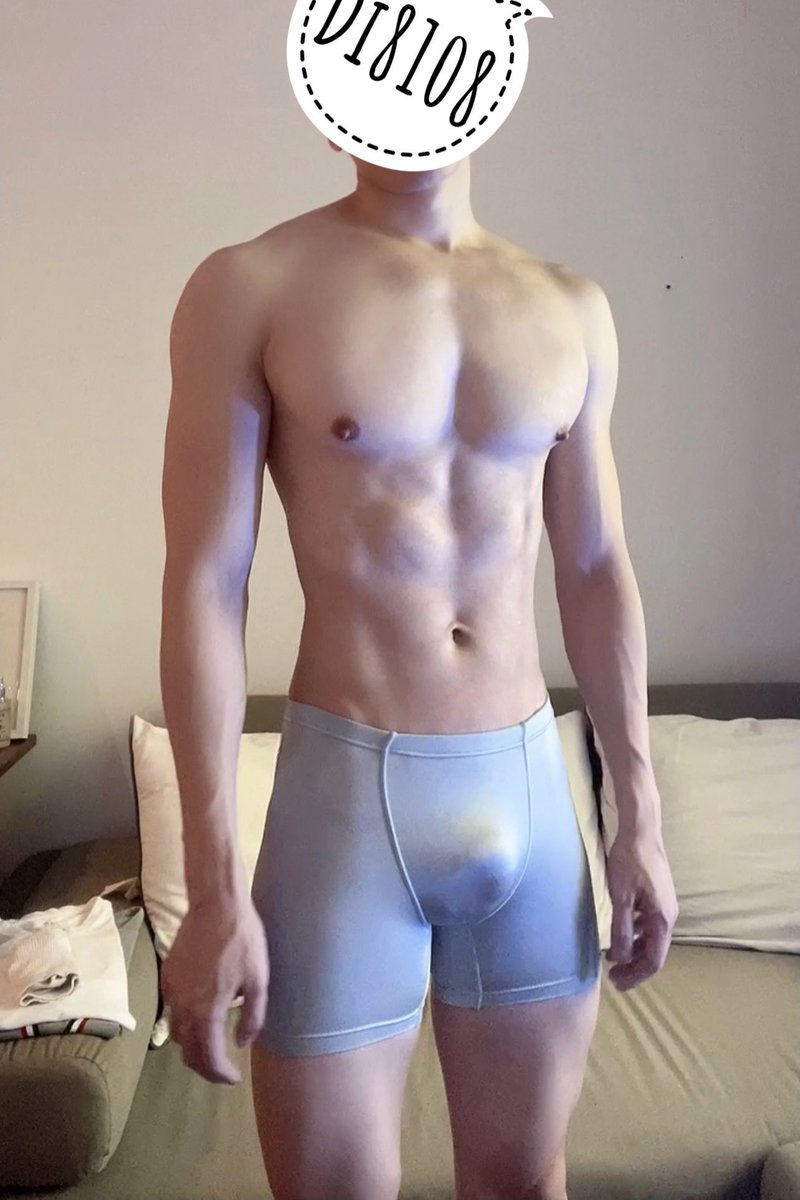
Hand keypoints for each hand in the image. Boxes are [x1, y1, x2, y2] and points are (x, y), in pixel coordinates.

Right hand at [161, 892, 268, 1083]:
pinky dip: (184, 1024)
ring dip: (192, 1047)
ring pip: (176, 1034)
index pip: (209, 1058)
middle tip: (223, 1068)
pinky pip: (172, 1011)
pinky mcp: (167, 976)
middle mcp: (183, 1006)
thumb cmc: (243, 939)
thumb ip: (252, 1016)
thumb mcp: (258, 979)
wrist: (216, 904)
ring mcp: (171, 991)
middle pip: (188, 1052)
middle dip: (205, 1067)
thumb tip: (241, 1043)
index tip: (234, 1078)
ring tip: (212, 1045)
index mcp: (207, 1010)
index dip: (221, 1074)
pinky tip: (201, 1016)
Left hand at [604, 829, 678, 991]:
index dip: (636, 976)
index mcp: (662, 919)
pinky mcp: (659, 897)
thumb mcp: (621, 897)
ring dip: (634, 951)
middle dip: (634, 968)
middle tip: (612, 976)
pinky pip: (649, 925)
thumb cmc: (629, 862)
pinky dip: (636, 935)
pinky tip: (622, 933)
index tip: (617, 983)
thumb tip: (620, 959)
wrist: (641, 831)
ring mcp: (665, 906)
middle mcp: (668, 916)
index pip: (654, 960)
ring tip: (613, 958)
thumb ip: (621, 929)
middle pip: (654, 952)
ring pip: (652, 939)